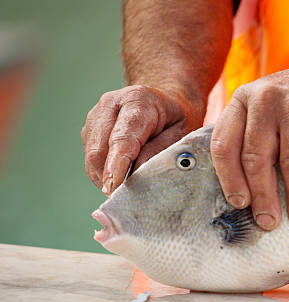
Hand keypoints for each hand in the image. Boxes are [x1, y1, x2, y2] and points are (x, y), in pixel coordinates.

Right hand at [81, 85, 202, 194]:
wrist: (166, 98)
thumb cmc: (176, 118)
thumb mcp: (181, 133)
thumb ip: (160, 151)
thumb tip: (138, 175)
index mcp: (137, 100)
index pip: (122, 138)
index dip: (117, 165)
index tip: (115, 188)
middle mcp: (110, 105)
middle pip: (100, 150)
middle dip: (110, 178)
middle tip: (127, 198)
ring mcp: (95, 116)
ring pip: (92, 158)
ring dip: (107, 177)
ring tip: (129, 184)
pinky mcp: (90, 130)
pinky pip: (91, 159)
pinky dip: (104, 172)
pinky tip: (123, 174)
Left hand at [210, 57, 288, 229]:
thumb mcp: (268, 107)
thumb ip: (253, 137)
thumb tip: (246, 194)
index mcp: (243, 100)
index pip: (225, 145)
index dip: (230, 179)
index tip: (239, 204)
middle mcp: (265, 99)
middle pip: (256, 159)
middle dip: (263, 197)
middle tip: (268, 222)